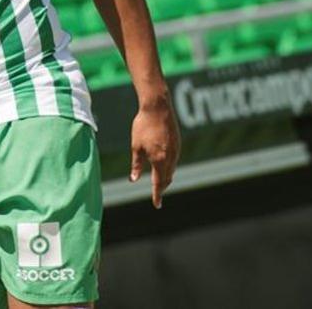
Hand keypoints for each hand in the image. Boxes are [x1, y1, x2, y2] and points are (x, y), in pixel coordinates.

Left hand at [130, 92, 179, 208]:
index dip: (157, 194)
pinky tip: (164, 166)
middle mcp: (170, 157)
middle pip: (168, 178)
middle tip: (157, 194)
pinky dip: (169, 167)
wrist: (157, 108)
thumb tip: (133, 179)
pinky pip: (175, 160)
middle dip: (162, 187)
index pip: (158, 183)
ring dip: (166, 177)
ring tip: (160, 182)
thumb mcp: (136, 147)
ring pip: (172, 169)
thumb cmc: (143, 126)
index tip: (157, 204)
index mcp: (159, 160)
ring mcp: (176, 150)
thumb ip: (136, 165)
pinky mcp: (178, 143)